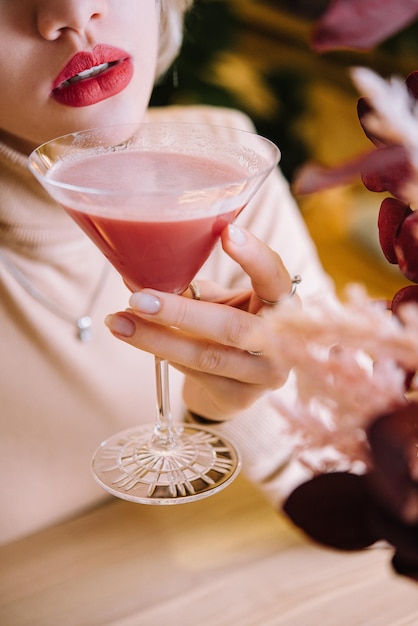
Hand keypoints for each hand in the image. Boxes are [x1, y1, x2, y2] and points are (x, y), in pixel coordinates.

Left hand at [105, 224, 299, 419]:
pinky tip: (140, 338)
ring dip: (158, 338)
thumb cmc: (231, 326)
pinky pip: (195, 374)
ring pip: (207, 356)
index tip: (225, 232)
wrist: (238, 382)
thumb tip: (133, 268)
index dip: (254, 256)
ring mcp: (264, 376)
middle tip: (139, 299)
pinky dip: (165, 353)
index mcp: (285, 304)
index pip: (276, 277)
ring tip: (120, 322)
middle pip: (232, 327)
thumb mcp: (222, 302)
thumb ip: (192, 287)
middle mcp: (283, 343)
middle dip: (180, 312)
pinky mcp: (240, 398)